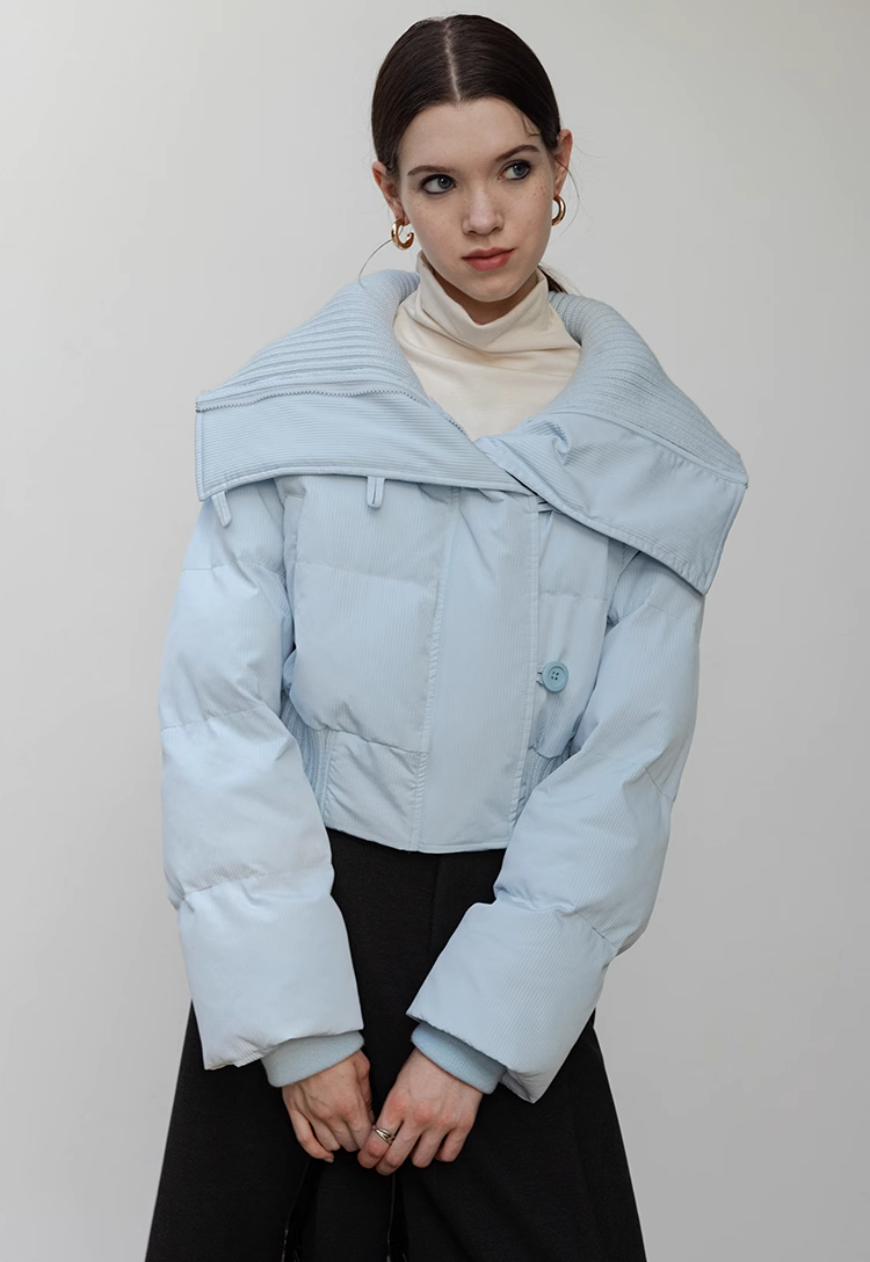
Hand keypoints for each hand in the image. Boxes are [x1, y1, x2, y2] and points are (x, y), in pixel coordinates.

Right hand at [281, 1048, 374, 1161]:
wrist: (305, 1038)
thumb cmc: (333, 1048)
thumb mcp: (362, 1067)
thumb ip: (367, 1094)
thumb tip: (370, 1112)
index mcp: (350, 1105)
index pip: (365, 1138)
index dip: (371, 1139)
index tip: (374, 1135)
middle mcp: (331, 1115)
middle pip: (348, 1143)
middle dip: (357, 1141)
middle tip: (360, 1133)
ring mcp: (311, 1115)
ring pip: (328, 1144)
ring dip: (339, 1144)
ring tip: (344, 1136)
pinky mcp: (295, 1111)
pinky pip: (304, 1140)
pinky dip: (316, 1152)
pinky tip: (325, 1154)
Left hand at [357, 1047, 482, 1174]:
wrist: (459, 1046)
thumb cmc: (428, 1059)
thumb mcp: (400, 1080)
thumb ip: (391, 1108)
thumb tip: (382, 1132)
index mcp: (398, 1103)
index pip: (375, 1144)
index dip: (368, 1158)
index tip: (367, 1160)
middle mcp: (418, 1117)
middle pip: (395, 1158)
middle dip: (384, 1166)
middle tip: (383, 1165)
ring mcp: (441, 1123)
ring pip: (421, 1161)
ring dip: (413, 1158)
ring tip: (412, 1151)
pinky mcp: (462, 1125)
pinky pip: (447, 1155)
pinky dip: (440, 1154)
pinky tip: (436, 1146)